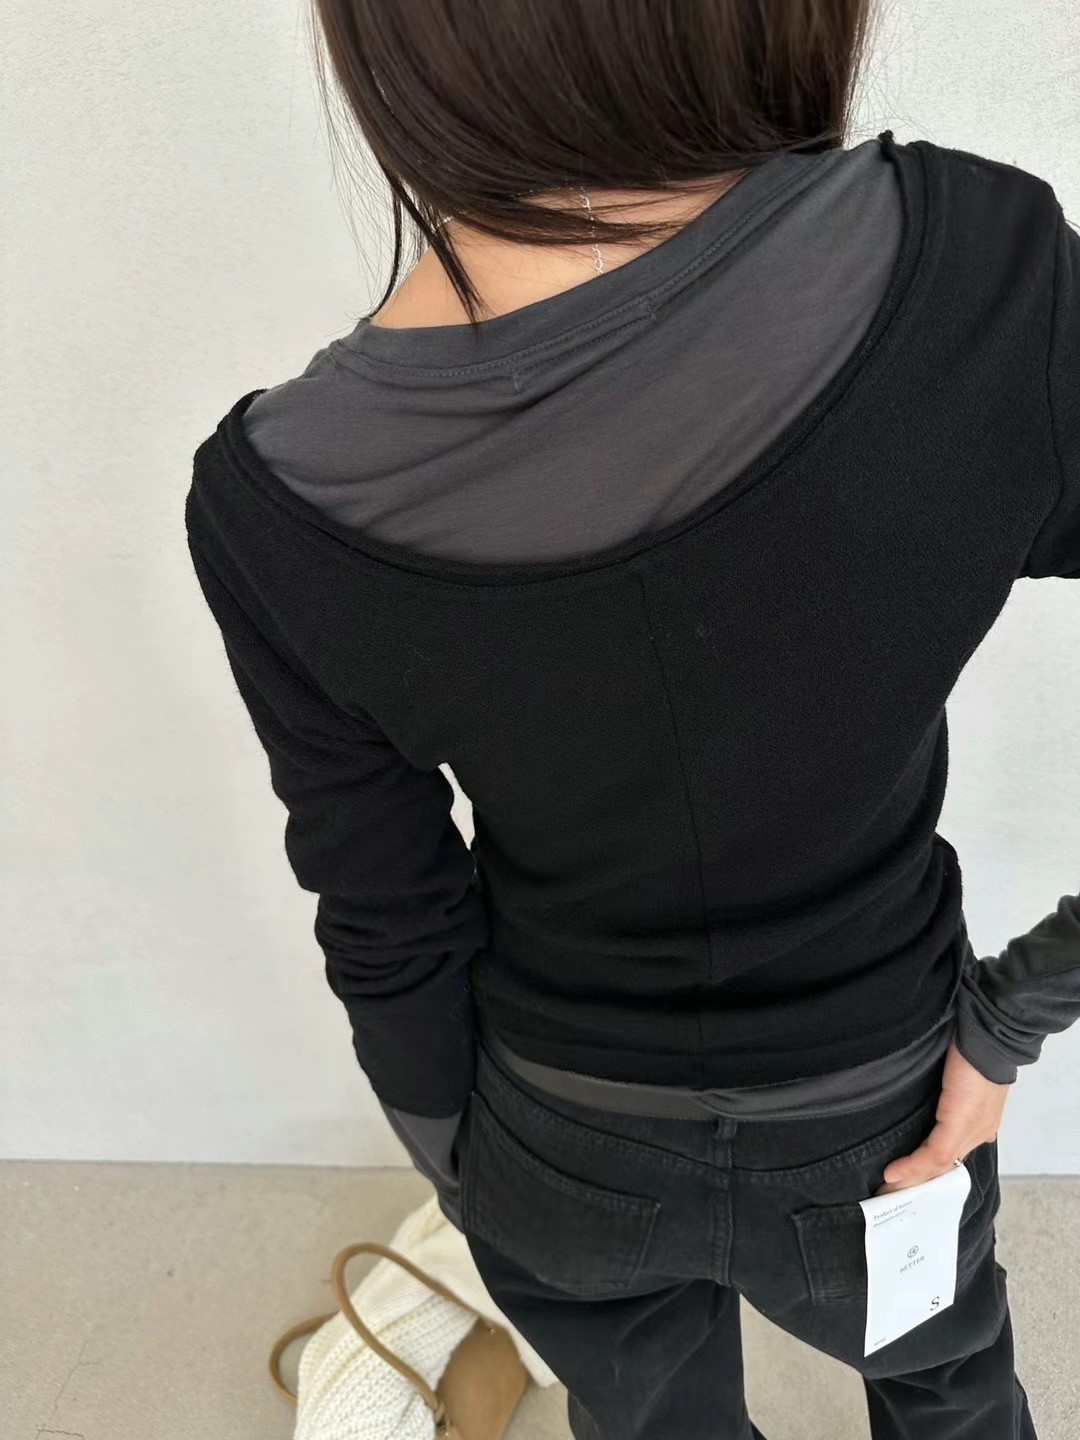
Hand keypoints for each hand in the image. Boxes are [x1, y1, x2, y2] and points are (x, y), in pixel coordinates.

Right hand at [873, 1038, 1009, 1195]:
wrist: (987, 1037)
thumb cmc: (970, 1048)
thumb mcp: (953, 1078)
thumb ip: (944, 1097)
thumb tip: (922, 1107)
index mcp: (979, 1123)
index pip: (952, 1155)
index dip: (928, 1170)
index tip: (906, 1181)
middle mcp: (978, 1132)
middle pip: (944, 1167)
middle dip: (917, 1184)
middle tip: (889, 1196)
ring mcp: (972, 1131)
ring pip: (939, 1166)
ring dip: (910, 1181)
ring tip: (886, 1192)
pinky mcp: (960, 1124)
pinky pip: (934, 1154)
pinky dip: (912, 1166)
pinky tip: (893, 1174)